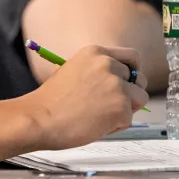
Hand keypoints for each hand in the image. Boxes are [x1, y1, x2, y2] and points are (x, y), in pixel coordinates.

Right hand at [22, 44, 148, 150]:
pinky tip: (95, 125)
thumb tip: (120, 82)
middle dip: (131, 93)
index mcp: (96, 53)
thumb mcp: (74, 71)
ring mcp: (116, 85)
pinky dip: (116, 126)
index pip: (132, 57)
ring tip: (100, 116)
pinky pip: (129, 119)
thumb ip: (97, 72)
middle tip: (112, 105)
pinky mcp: (121, 107)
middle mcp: (108, 64)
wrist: (39, 119)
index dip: (132, 73)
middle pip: (140, 79)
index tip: (128, 83)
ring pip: (140, 99)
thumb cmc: (51, 102)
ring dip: (125, 110)